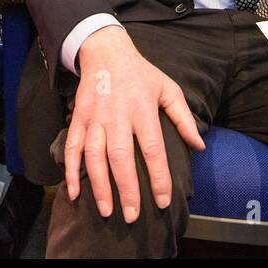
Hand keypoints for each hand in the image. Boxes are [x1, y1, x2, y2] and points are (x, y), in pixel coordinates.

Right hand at [68, 26, 203, 221]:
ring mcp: (94, 118)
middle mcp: (117, 115)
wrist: (106, 52)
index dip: (159, 177)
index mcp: (142, 109)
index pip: (153, 149)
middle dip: (126, 189)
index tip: (163, 200)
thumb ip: (183, 118)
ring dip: (98, 186)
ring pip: (94, 156)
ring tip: (106, 211)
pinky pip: (71, 148)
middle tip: (131, 216)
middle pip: (120, 157)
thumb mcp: (168, 89)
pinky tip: (73, 194)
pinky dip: (69, 172)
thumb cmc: (142, 74)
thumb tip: (199, 147)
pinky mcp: (78, 119)